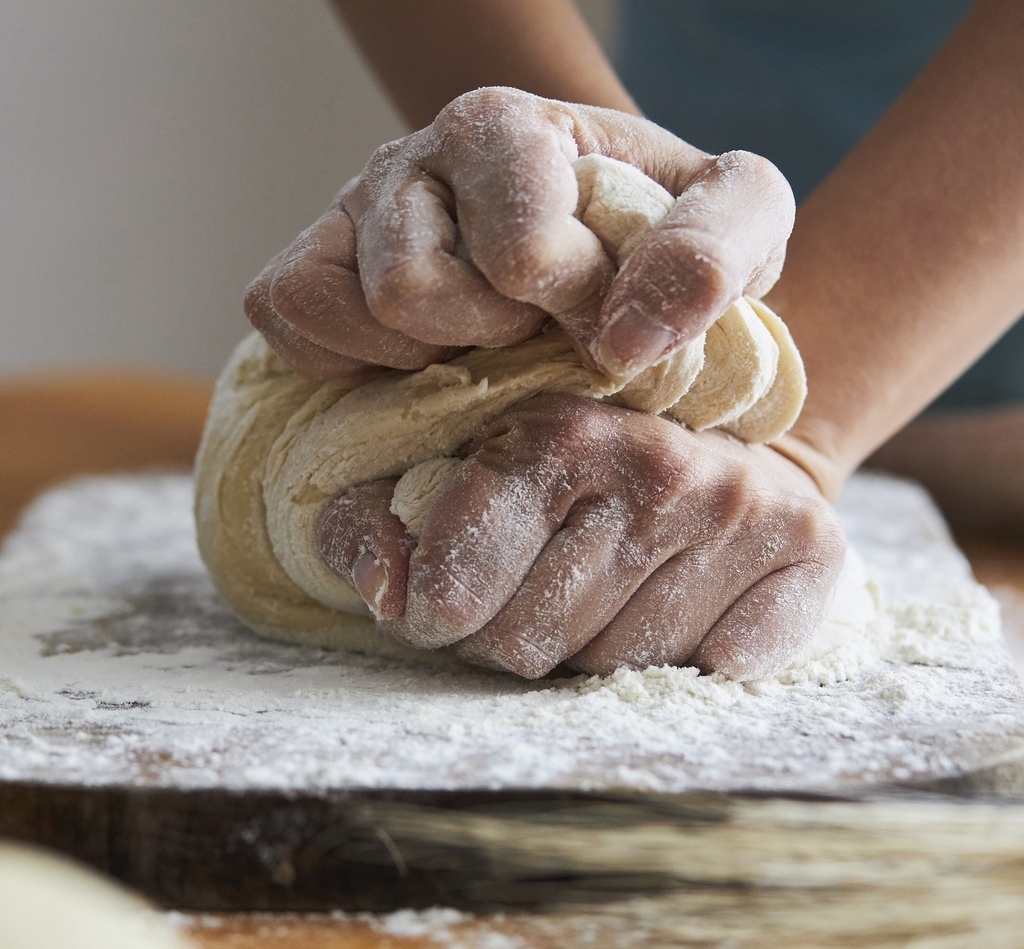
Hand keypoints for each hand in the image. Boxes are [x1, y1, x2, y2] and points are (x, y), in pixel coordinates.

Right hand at [247, 87, 794, 381]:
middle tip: (531, 333)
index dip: (571, 311)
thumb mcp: (738, 225)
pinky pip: (288, 322)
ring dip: (426, 357)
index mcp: (506, 127)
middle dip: (491, 338)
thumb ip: (717, 250)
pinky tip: (422, 359)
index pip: (519, 253)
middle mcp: (410, 160)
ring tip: (479, 343)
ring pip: (342, 311)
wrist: (591, 239)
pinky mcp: (304, 269)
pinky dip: (351, 363)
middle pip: (413, 290)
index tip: (602, 320)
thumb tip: (631, 335)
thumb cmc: (657, 236)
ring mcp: (348, 215)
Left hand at [317, 394, 845, 679]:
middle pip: (529, 643)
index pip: (459, 584)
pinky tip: (683, 601)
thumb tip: (387, 595)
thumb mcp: (444, 461)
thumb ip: (377, 520)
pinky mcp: (810, 545)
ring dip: (591, 647)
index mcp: (554, 430)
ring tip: (596, 589)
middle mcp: (655, 466)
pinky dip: (697, 651)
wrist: (708, 427)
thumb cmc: (558, 456)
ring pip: (617, 667)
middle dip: (506, 636)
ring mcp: (736, 508)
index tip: (439, 609)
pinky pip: (729, 660)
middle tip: (522, 595)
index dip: (436, 612)